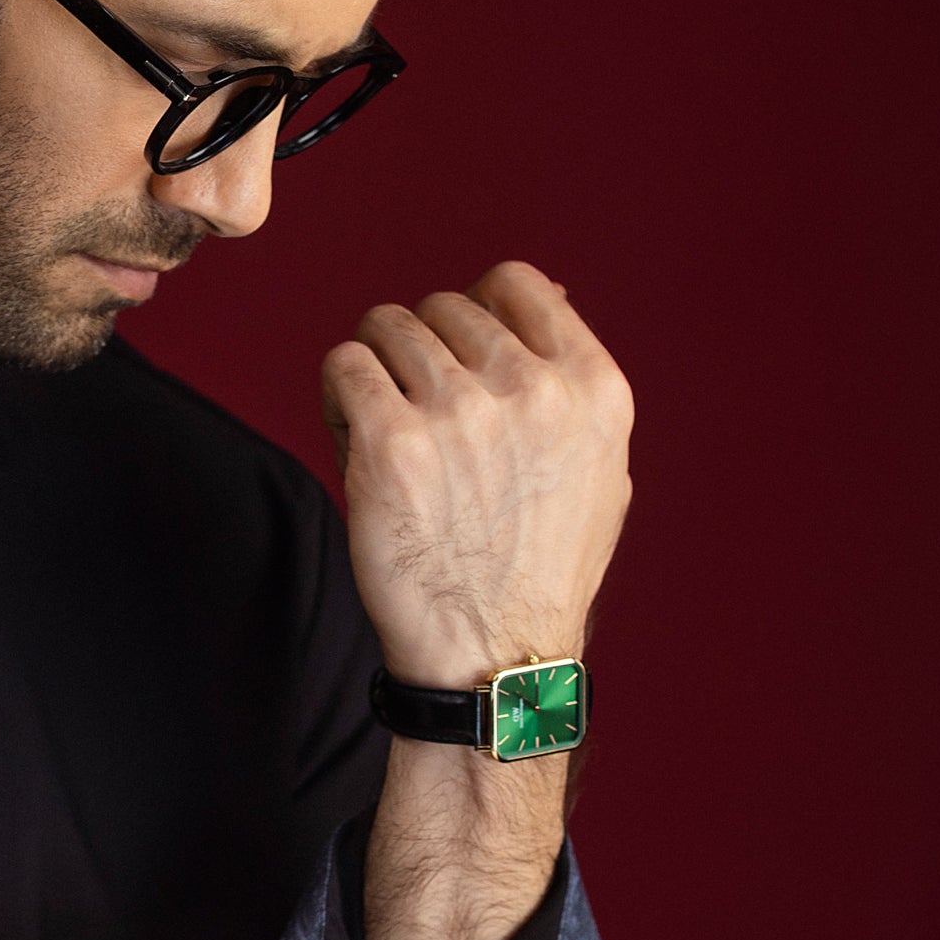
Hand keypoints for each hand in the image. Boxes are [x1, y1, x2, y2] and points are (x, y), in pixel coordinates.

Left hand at [319, 261, 631, 684]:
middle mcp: (533, 390)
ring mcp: (461, 412)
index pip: (515, 283)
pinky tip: (355, 441)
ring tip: (390, 436)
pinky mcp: (392, 442)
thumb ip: (570, 377)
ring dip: (376, 373)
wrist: (493, 656)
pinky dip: (339, 395)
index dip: (474, 311)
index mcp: (592, 387)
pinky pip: (344, 365)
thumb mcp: (599, 467)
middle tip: (419, 418)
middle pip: (442, 307)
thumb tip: (541, 291)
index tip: (456, 359)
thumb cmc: (538, 569)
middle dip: (420, 353)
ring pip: (386, 327)